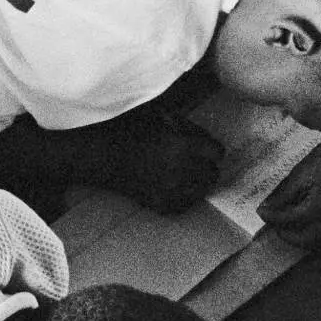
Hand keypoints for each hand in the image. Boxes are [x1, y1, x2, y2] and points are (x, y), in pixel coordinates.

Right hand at [98, 110, 223, 212]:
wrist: (102, 156)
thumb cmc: (130, 130)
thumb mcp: (161, 116)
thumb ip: (186, 125)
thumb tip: (203, 136)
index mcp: (183, 146)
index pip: (217, 152)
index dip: (211, 149)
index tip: (205, 148)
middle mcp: (181, 171)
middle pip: (213, 174)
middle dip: (206, 165)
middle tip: (196, 161)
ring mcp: (171, 191)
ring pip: (202, 191)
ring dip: (198, 181)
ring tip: (185, 174)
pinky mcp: (161, 205)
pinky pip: (186, 204)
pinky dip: (185, 196)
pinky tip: (175, 186)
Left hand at [259, 134, 320, 248]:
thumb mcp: (301, 174)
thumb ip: (284, 195)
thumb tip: (268, 207)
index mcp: (319, 207)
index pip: (289, 220)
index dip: (272, 217)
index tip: (261, 212)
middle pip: (304, 239)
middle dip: (286, 234)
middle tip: (274, 223)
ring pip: (318, 241)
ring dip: (301, 237)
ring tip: (288, 225)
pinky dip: (315, 234)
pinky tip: (306, 224)